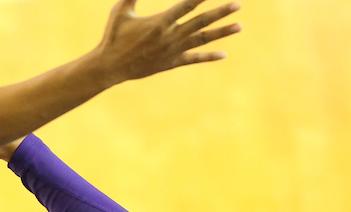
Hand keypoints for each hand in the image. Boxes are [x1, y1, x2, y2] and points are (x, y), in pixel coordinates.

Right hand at [93, 0, 241, 84]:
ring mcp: (172, 51)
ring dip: (221, 33)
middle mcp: (170, 37)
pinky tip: (223, 54)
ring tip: (239, 26)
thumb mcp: (121, 10)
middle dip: (221, 12)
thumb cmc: (113, 36)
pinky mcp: (171, 63)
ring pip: (202, 40)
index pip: (186, 5)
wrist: (110, 67)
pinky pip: (193, 59)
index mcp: (159, 23)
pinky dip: (208, 56)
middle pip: (201, 22)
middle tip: (238, 4)